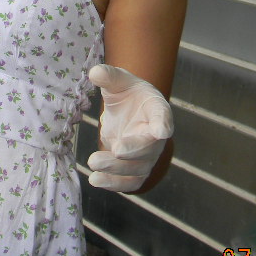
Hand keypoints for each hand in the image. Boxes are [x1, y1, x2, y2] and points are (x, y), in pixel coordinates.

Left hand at [86, 64, 172, 191]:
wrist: (129, 113)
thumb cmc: (128, 94)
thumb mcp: (119, 81)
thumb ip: (109, 76)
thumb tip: (95, 72)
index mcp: (157, 110)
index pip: (163, 117)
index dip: (162, 124)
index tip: (161, 130)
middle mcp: (156, 137)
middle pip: (150, 148)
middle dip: (133, 150)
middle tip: (115, 149)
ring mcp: (148, 156)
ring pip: (137, 168)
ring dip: (116, 168)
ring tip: (93, 161)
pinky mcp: (136, 171)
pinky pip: (129, 182)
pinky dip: (113, 183)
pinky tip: (95, 179)